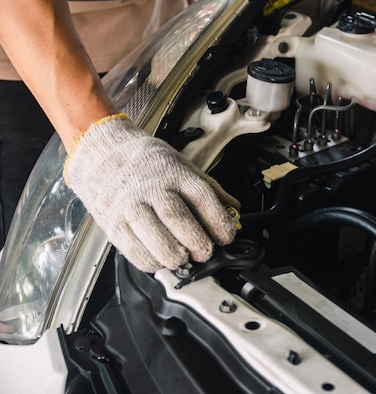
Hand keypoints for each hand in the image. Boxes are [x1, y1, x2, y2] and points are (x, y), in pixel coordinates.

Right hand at [64, 113, 238, 271]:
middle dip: (196, 240)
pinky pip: (132, 249)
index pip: (201, 197)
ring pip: (153, 235)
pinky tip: (160, 262)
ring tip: (183, 259)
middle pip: (177, 217)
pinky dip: (150, 261)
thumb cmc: (146, 161)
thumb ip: (209, 189)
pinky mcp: (113, 223)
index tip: (227, 236)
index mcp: (174, 173)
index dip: (218, 220)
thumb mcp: (183, 165)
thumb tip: (234, 209)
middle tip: (205, 252)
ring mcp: (130, 206)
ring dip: (173, 254)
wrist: (102, 151)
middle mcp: (151, 188)